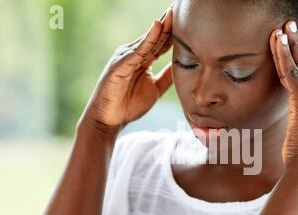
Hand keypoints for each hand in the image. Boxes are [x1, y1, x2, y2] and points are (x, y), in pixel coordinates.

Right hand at [81, 5, 173, 132]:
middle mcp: (134, 54)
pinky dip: (148, 38)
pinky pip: (138, 50)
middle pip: (156, 36)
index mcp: (143, 59)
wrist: (109, 119)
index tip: (188, 20)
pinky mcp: (120, 64)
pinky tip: (158, 26)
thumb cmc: (129, 105)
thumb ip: (167, 76)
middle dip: (169, 22)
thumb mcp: (155, 88)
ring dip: (162, 25)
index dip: (174, 31)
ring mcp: (126, 57)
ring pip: (148, 39)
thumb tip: (182, 66)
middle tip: (181, 7)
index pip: (162, 41)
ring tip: (174, 11)